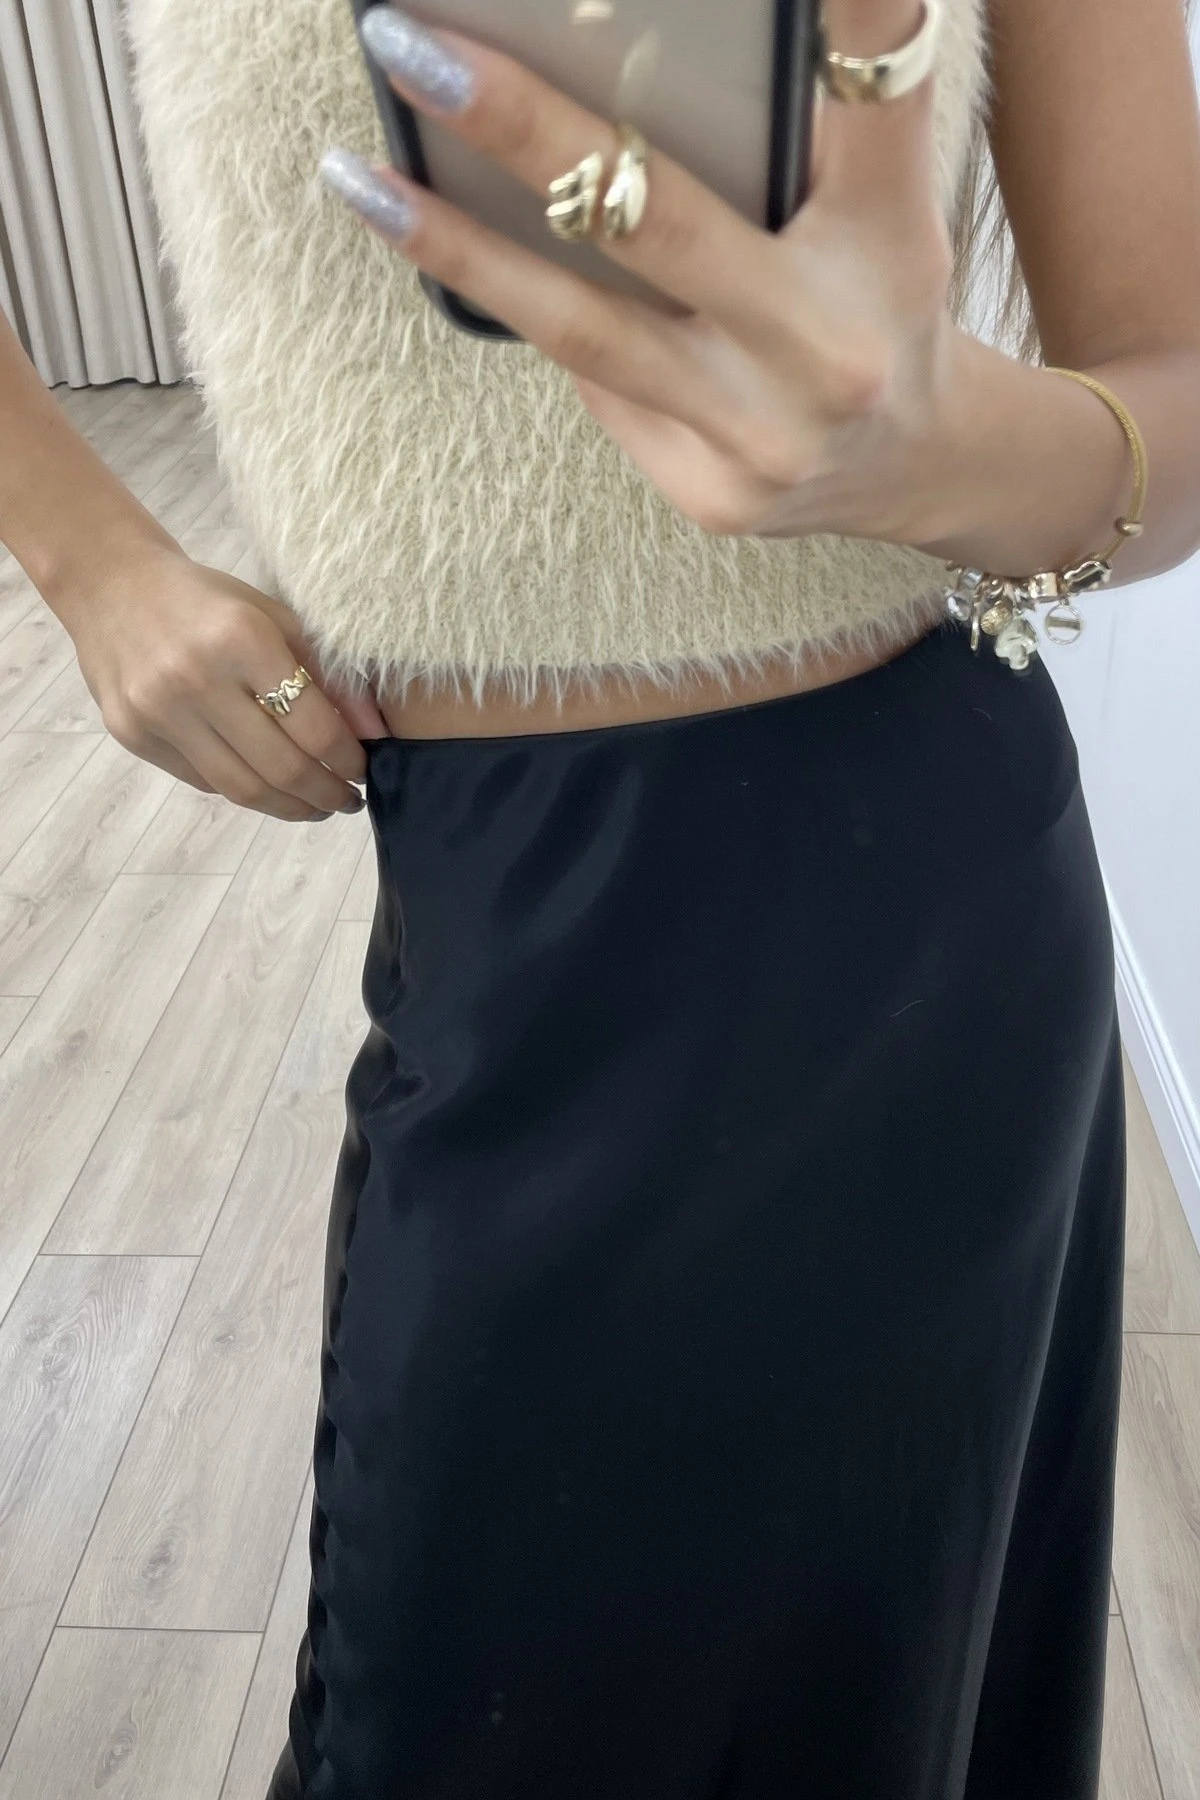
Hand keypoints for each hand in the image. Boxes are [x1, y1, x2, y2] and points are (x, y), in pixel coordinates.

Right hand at [69, 544, 389, 819]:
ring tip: (314, 806)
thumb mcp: (275, 618)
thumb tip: (375, 734)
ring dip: (289, 807)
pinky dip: (245, 790)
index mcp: (241, 639)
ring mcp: (158, 712)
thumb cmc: (209, 602)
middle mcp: (195, 679)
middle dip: (325, 795)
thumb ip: (330, 675)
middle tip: (347, 800)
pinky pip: (205, 781)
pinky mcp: (133, 735)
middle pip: (281, 768)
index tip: (363, 769)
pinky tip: (266, 785)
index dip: (348, 760)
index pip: (313, 726)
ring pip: (241, 788)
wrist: (112, 586)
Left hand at [329, 0, 955, 544]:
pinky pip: (597, 388)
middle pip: (656, 224)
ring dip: (456, 251)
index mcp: (887, 232)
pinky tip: (500, 276)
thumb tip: (638, 36)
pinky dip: (549, 320)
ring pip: (582, 332)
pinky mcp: (711, 495)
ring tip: (358, 177)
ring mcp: (761, 435)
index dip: (847, 9)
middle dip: (522, 129)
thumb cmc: (875, 295)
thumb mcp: (878, 194)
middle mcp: (828, 343)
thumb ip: (810, 116)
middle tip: (410, 47)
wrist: (912, 466)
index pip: (868, 93)